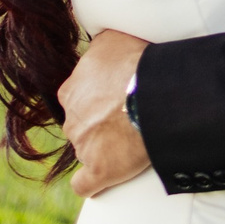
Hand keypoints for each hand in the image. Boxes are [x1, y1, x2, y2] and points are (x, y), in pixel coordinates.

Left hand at [58, 29, 151, 196]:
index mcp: (71, 89)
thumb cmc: (136, 61)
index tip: (116, 99)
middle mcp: (72, 117)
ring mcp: (83, 146)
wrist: (153, 92)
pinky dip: (92, 184)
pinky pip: (85, 185)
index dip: (97, 99)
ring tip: (130, 142)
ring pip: (86, 150)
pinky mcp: (99, 170)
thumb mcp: (111, 39)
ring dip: (102, 149)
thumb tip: (97, 47)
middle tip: (127, 119)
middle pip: (81, 124)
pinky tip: (102, 181)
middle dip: (99, 124)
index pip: (78, 98)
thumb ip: (97, 48)